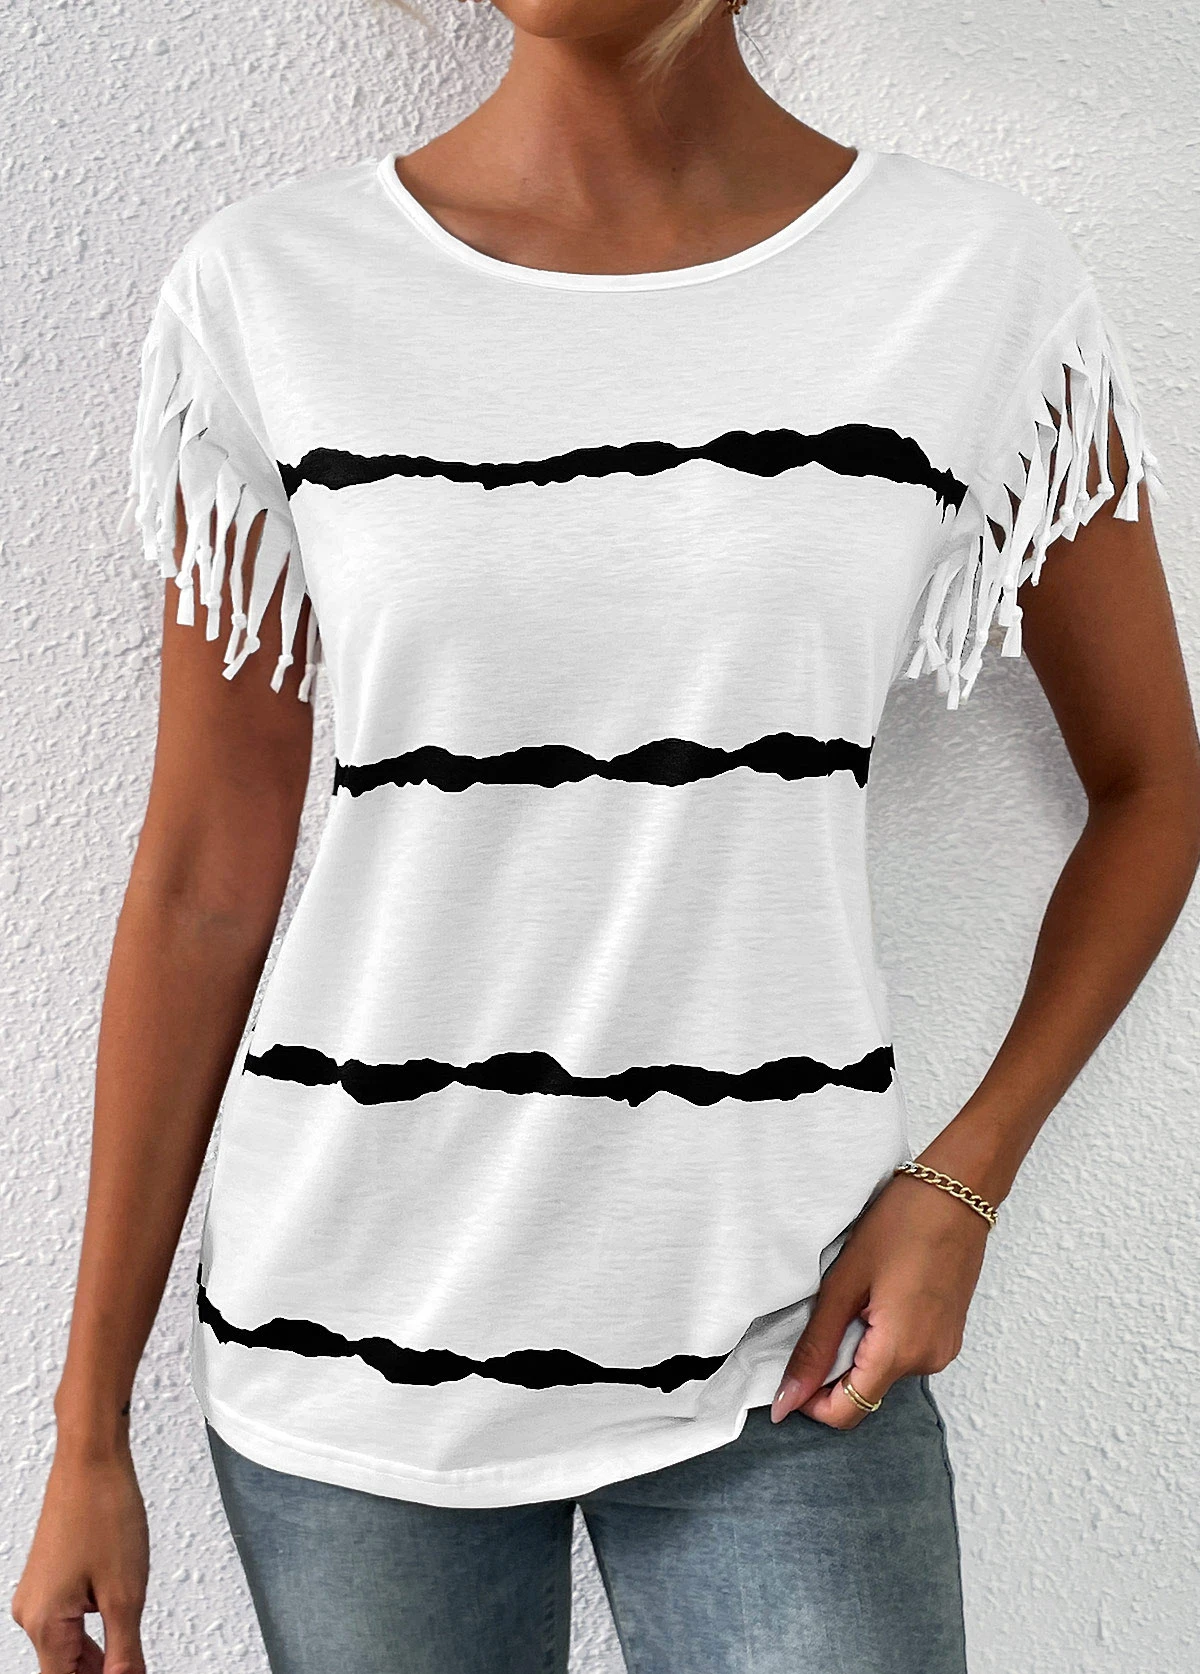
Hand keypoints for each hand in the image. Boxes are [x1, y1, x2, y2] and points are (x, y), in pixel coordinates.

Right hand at [11, 1443, 147, 1673]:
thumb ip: (125, 1651)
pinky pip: (68, 1620)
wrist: (92, 1458)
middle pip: (64, 1670)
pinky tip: (117, 1638)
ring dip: (96, 1661)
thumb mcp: (126, 1592)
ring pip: (66, 1647)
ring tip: (129, 1665)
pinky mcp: (50, 1577)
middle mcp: (33, 1611)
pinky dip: (92, 1635)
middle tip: (133, 1671)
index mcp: (45, 1623)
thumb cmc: (104, 1509)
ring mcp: (39, 1592)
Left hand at [770, 1167, 990, 1428]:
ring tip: (850, 1298)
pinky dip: (880, 1339)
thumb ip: (815, 1347)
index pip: (847, 1413)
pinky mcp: (948, 1335)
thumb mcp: (843, 1284)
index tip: (789, 1373)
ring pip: (882, 1372)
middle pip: (865, 1393)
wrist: (956, 1191)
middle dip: (832, 1371)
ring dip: (856, 1350)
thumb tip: (787, 1399)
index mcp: (899, 1353)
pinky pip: (904, 1354)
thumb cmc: (900, 1224)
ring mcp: (942, 1349)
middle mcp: (927, 1362)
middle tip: (818, 1317)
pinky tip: (874, 1297)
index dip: (810, 1402)